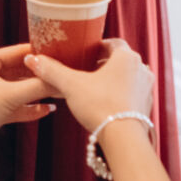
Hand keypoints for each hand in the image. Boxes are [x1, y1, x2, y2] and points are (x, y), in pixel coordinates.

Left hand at [0, 44, 57, 145]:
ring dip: (35, 93)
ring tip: (55, 93)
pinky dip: (28, 107)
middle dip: (39, 76)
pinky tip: (45, 110)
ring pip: (17, 89)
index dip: (38, 54)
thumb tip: (59, 81)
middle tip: (58, 77)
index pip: (17, 51)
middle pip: (19, 71)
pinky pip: (12, 105)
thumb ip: (38, 87)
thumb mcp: (10, 96)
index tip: (57, 55)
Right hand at [23, 38, 153, 132]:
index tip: (86, 52)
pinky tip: (106, 104)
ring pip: (128, 77)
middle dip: (104, 64)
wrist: (123, 137)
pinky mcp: (147, 105)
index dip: (98, 46)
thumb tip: (33, 60)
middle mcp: (141, 68)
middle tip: (86, 70)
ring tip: (94, 88)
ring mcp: (146, 87)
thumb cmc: (100, 106)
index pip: (113, 43)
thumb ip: (52, 71)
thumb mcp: (71, 85)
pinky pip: (132, 93)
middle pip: (121, 60)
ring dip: (113, 80)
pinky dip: (120, 95)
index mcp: (126, 56)